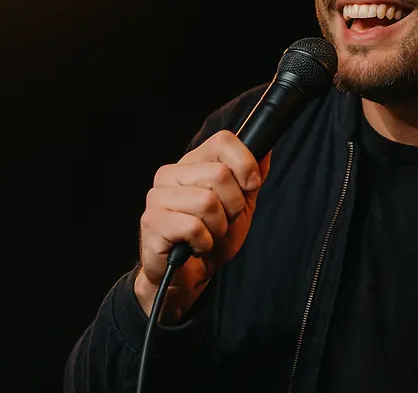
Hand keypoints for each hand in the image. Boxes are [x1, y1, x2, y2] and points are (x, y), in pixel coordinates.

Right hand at [135, 130, 270, 322]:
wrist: (190, 276)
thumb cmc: (213, 237)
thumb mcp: (242, 203)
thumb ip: (252, 175)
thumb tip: (266, 147)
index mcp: (192, 163)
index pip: (223, 141)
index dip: (245, 165)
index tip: (248, 188)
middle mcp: (170, 174)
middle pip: (220, 174)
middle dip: (233, 205)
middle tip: (222, 220)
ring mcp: (157, 197)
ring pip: (207, 202)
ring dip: (218, 227)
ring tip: (208, 234)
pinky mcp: (151, 222)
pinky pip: (194, 227)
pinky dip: (204, 242)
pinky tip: (195, 246)